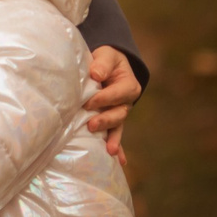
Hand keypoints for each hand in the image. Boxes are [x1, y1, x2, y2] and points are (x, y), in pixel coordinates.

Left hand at [85, 45, 140, 162]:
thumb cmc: (106, 60)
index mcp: (128, 85)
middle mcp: (127, 102)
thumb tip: (96, 75)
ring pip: (117, 126)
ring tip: (109, 150)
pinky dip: (118, 147)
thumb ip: (102, 64)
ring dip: (113, 138)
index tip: (88, 103)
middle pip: (118, 113)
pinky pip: (116, 135)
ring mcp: (120, 113)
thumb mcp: (107, 56)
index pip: (116, 93)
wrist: (107, 66)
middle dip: (105, 120)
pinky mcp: (112, 120)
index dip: (103, 98)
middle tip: (91, 125)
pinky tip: (119, 160)